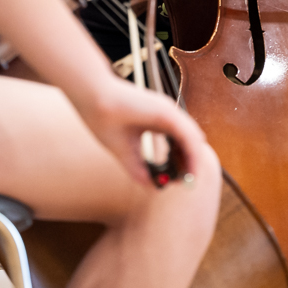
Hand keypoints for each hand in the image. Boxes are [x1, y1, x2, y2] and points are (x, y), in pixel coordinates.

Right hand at [71, 77, 214, 189]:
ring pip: (193, 139)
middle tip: (187, 181)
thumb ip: (139, 168)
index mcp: (157, 121)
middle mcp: (167, 114)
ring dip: (194, 161)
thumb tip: (153, 188)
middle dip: (190, 163)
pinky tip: (191, 168)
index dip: (182, 161)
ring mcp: (168, 111)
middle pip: (189, 141)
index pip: (179, 142)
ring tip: (190, 178)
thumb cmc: (105, 121)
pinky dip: (192, 154)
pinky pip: (188, 135)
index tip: (179, 179)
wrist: (93, 99)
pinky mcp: (167, 112)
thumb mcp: (125, 151)